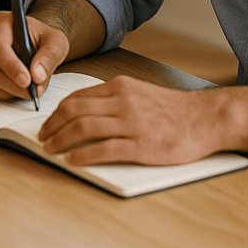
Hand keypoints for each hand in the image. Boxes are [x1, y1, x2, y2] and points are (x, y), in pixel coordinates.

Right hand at [0, 10, 69, 101]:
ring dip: (9, 90)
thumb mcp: (56, 42)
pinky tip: (18, 88)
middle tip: (32, 92)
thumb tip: (37, 76)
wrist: (35, 43)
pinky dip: (4, 93)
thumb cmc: (43, 39)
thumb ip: (50, 56)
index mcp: (0, 22)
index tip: (27, 81)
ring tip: (29, 90)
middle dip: (12, 83)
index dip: (10, 65)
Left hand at [38, 75, 218, 164]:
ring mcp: (131, 123)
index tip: (48, 121)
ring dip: (61, 139)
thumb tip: (86, 109)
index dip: (57, 110)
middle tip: (42, 137)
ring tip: (51, 149)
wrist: (205, 118)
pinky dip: (83, 155)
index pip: (77, 96)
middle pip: (74, 110)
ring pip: (83, 128)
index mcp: (119, 86)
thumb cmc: (173, 108)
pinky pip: (104, 149)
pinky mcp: (141, 145)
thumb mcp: (139, 91)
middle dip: (52, 125)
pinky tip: (73, 160)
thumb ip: (114, 97)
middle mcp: (122, 101)